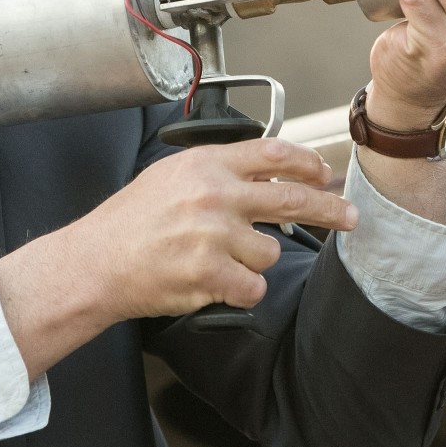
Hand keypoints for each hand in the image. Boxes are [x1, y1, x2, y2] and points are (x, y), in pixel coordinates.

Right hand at [0, 139, 357, 373]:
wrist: (95, 262)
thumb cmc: (129, 223)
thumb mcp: (170, 176)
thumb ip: (217, 172)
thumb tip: (267, 174)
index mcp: (205, 164)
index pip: (272, 154)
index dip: (307, 163)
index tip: (324, 173)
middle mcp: (214, 195)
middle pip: (291, 200)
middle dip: (329, 209)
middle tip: (350, 217)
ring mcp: (213, 235)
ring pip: (268, 253)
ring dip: (252, 263)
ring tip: (215, 261)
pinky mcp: (210, 273)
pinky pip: (253, 288)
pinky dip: (241, 292)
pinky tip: (214, 284)